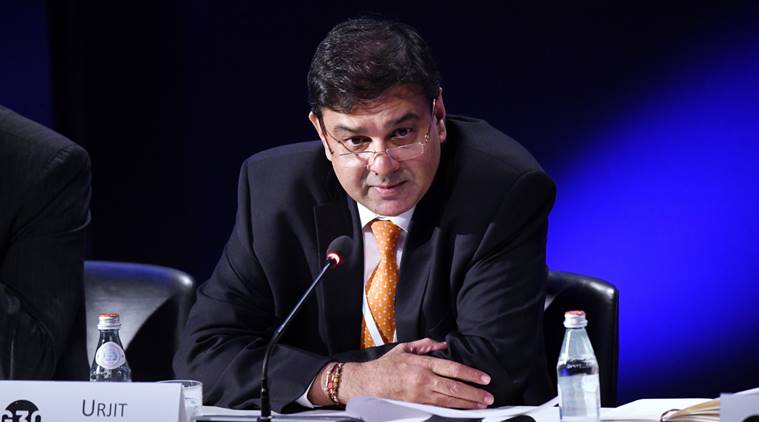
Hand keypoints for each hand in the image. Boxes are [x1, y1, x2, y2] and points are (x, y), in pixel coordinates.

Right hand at [338, 338, 493, 408]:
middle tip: (489, 396)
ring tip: (481, 404)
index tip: (483, 378)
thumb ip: (426, 344)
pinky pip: (439, 408)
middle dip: (474, 393)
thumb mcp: (405, 348)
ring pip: (449, 400)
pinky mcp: (417, 405)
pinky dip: (453, 408)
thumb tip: (443, 344)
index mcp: (422, 363)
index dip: (470, 374)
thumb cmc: (386, 366)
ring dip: (467, 403)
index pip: (452, 368)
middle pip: (454, 387)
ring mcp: (420, 394)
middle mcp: (423, 379)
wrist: (368, 382)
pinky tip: (463, 409)